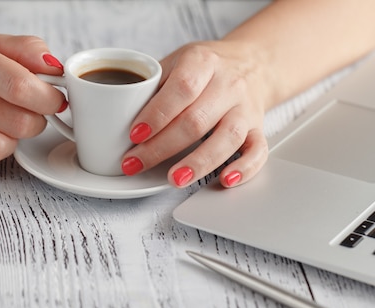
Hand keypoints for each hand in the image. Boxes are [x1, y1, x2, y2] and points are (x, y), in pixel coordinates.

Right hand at [0, 33, 65, 175]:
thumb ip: (28, 50)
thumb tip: (56, 70)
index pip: (20, 87)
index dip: (49, 98)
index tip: (55, 99)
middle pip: (19, 124)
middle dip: (36, 120)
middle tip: (29, 111)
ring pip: (1, 149)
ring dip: (14, 140)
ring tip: (4, 124)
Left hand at [120, 40, 268, 187]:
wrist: (252, 64)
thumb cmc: (206, 68)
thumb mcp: (177, 61)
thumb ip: (152, 86)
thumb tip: (116, 117)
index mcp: (204, 62)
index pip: (182, 88)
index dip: (157, 114)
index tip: (134, 134)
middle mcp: (229, 85)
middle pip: (197, 120)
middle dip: (162, 147)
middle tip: (136, 163)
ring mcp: (246, 109)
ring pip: (227, 139)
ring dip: (199, 162)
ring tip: (175, 179)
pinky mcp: (258, 130)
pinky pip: (258, 152)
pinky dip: (244, 169)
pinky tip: (224, 180)